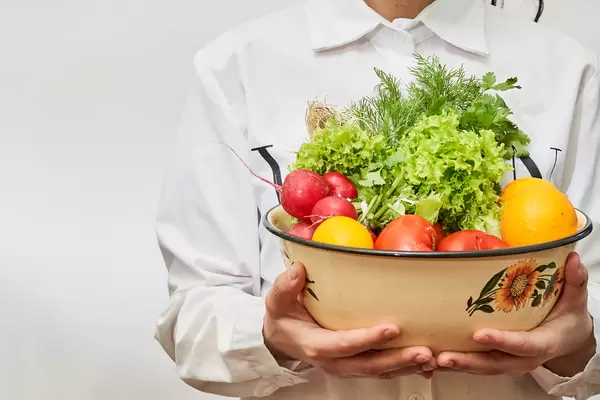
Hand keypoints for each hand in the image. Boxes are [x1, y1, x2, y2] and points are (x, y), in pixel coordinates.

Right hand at [263, 263, 436, 377]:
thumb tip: (299, 271)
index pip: (344, 344)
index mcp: (316, 346)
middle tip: (424, 351)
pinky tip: (426, 363)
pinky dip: (405, 368)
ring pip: (380, 371)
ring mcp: (347, 366)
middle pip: (370, 365)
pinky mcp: (357, 365)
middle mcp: (334, 362)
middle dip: (398, 359)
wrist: (281, 340)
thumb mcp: (277, 301)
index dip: (368, 338)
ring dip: (407, 366)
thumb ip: (285, 287)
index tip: (391, 328)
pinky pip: (383, 371)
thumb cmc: (283, 319)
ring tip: (432, 357)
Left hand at [437, 252, 595, 376]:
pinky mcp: (496, 360)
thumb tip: (573, 260)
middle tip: (445, 356)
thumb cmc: (567, 318)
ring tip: (434, 359)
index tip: (479, 334)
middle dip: (469, 361)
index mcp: (543, 342)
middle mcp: (523, 357)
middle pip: (494, 364)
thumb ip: (574, 281)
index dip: (501, 341)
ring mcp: (508, 361)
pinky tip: (434, 360)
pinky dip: (455, 364)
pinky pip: (474, 365)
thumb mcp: (575, 299)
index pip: (522, 344)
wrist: (569, 338)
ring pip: (481, 368)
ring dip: (457, 364)